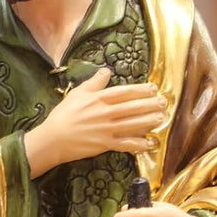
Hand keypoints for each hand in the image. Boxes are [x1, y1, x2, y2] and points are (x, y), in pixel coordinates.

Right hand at [24, 68, 166, 176]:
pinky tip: (149, 143)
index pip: (124, 92)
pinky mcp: (104, 144)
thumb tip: (106, 71)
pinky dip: (138, 144)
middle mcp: (105, 113)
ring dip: (149, 121)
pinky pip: (125, 144)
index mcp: (99, 99)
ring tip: (161, 118)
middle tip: (163, 103)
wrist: (53, 139)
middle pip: (133, 107)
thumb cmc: (63, 115)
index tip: (153, 88)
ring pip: (133, 124)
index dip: (141, 90)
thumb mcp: (77, 93)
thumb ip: (94, 82)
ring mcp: (106, 130)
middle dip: (150, 105)